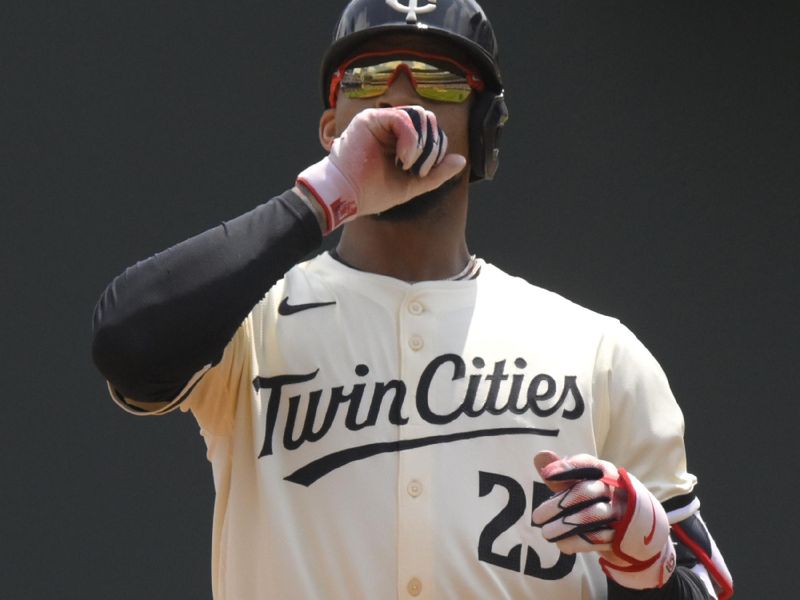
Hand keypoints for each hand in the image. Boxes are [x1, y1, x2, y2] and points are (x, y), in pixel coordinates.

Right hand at [296, 106, 466, 232]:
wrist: (347, 197)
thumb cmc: (372, 192)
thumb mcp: (412, 184)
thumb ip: (436, 173)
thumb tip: (461, 160)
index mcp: (400, 138)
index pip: (430, 130)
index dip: (436, 148)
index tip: (423, 173)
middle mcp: (390, 126)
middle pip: (428, 120)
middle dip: (432, 145)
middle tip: (420, 169)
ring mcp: (380, 120)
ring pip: (419, 116)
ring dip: (422, 143)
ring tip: (410, 164)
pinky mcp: (371, 119)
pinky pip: (403, 118)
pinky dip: (410, 139)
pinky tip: (404, 158)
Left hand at [532, 451, 675, 589]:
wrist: (632, 527)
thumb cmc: (596, 498)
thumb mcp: (579, 484)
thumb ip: (560, 473)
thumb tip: (540, 455)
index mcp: (604, 471)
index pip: (588, 464)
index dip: (567, 468)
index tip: (546, 475)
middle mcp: (614, 489)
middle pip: (586, 492)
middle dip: (559, 504)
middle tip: (536, 516)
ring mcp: (620, 511)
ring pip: (592, 515)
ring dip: (565, 526)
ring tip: (545, 533)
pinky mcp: (621, 533)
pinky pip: (598, 537)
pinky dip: (577, 541)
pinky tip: (561, 545)